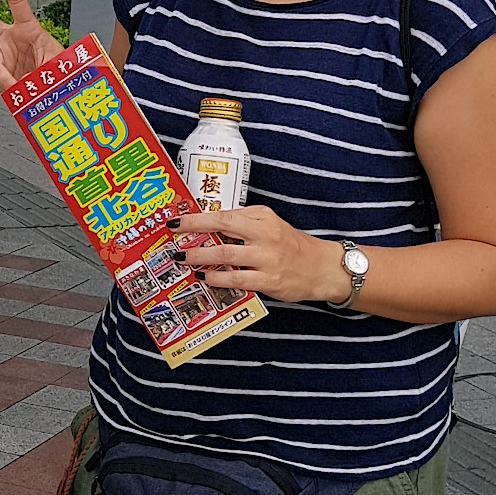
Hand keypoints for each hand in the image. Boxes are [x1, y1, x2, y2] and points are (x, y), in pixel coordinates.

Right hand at [0, 0, 63, 93]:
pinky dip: (5, 89)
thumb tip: (13, 84)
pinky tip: (17, 89)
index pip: (18, 2)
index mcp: (28, 29)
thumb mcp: (55, 67)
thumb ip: (34, 72)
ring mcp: (2, 56)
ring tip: (20, 85)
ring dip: (3, 78)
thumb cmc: (60, 72)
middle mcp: (10, 39)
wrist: (54, 92)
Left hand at [169, 208, 350, 305]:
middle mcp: (265, 234)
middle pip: (222, 227)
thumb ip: (243, 223)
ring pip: (225, 254)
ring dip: (200, 257)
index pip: (224, 213)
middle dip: (193, 231)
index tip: (175, 221)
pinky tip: (205, 277)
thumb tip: (208, 226)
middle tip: (173, 239)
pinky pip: (237, 278)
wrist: (322, 268)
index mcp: (262, 217)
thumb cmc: (291, 246)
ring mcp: (267, 257)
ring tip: (183, 259)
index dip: (196, 218)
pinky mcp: (269, 280)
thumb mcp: (270, 225)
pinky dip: (217, 278)